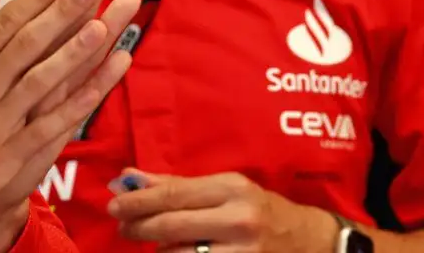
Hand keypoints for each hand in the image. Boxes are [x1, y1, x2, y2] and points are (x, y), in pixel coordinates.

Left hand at [109, 169, 340, 251]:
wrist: (308, 240)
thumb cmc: (259, 209)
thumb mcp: (226, 188)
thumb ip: (178, 185)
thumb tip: (130, 178)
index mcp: (232, 189)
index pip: (174, 194)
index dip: (138, 201)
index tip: (115, 205)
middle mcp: (238, 219)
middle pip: (172, 226)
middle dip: (139, 228)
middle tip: (122, 227)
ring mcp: (242, 252)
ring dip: (157, 251)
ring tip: (148, 243)